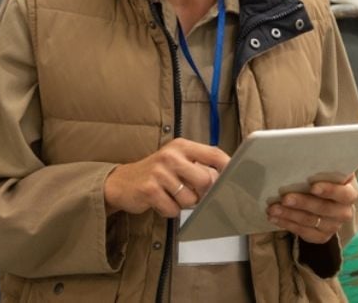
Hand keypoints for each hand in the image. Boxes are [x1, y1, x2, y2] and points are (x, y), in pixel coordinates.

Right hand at [103, 138, 228, 217]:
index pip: (213, 153)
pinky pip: (172, 209)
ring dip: (183, 204)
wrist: (121, 182)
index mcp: (182, 146)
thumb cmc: (156, 173)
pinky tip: (160, 201)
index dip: (228, 167)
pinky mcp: (149, 190)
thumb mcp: (176, 161)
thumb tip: (224, 179)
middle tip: (190, 193)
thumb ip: (198, 166)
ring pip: (190, 199)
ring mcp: (159, 172)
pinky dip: (169, 210)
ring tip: (171, 195)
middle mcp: (171, 156)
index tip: (235, 177)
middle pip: (205, 180)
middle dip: (202, 193)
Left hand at [266, 179, 357, 243]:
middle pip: (323, 208)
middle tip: (285, 198)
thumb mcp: (326, 175)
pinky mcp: (321, 237)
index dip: (329, 190)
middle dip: (302, 203)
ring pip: (309, 221)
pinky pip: (303, 232)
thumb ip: (321, 170)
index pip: (342, 193)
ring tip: (273, 209)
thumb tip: (303, 157)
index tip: (312, 187)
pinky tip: (274, 218)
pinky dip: (287, 224)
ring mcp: (333, 226)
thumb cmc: (323, 182)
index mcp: (348, 193)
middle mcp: (344, 212)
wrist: (327, 202)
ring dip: (289, 214)